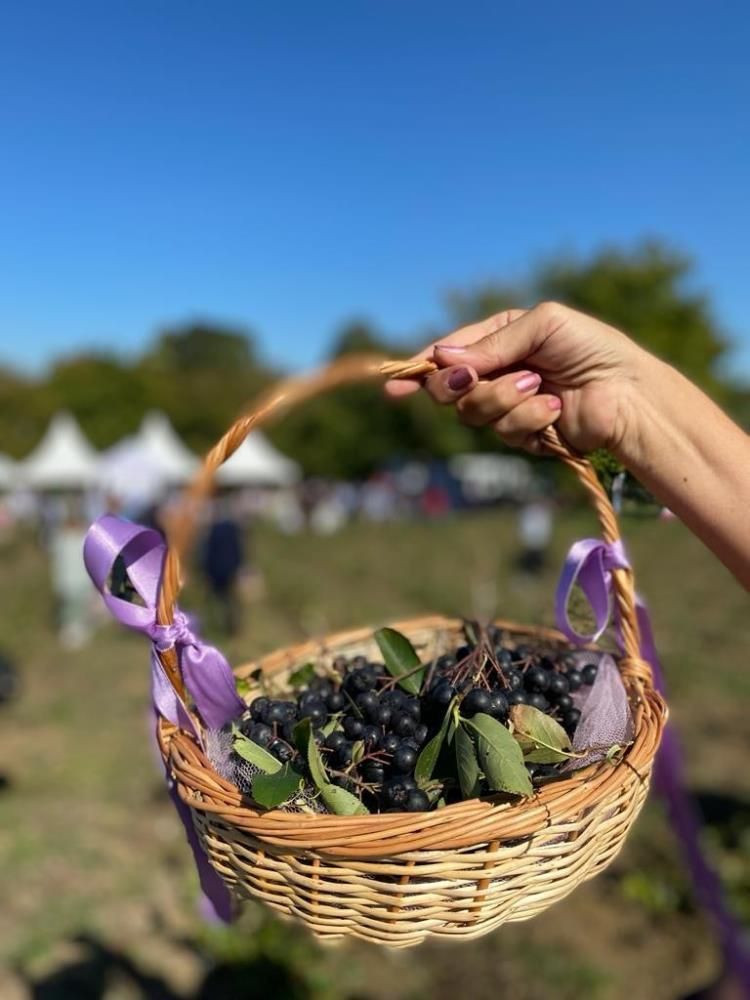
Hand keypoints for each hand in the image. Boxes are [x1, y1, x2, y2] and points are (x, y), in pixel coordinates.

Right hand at [386, 302, 647, 454]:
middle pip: (449, 390)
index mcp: (498, 340)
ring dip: (505, 401)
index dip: (419, 370)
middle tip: (478, 378)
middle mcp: (497, 373)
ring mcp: (509, 407)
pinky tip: (554, 410)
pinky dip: (529, 421)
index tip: (394, 386)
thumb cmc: (593, 348)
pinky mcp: (525, 437)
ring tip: (541, 388)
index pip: (448, 355)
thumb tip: (443, 358)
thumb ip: (492, 343)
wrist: (629, 394)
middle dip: (464, 386)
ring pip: (474, 414)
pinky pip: (505, 433)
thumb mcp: (542, 326)